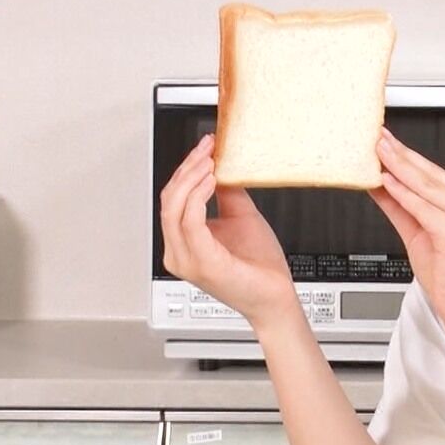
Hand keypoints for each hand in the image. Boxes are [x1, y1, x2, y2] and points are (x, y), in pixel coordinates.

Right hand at [159, 134, 300, 332]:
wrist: (275, 297)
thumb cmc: (259, 268)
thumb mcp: (241, 217)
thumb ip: (227, 193)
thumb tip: (221, 166)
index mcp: (183, 243)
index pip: (173, 199)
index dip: (186, 169)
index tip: (204, 147)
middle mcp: (179, 253)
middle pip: (169, 200)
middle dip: (187, 168)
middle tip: (206, 148)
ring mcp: (187, 260)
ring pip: (174, 208)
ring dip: (191, 178)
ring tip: (210, 162)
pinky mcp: (203, 262)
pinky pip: (191, 221)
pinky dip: (199, 196)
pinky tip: (213, 181)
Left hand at [369, 126, 444, 330]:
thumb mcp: (422, 236)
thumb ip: (402, 208)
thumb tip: (380, 185)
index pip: (439, 176)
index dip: (412, 158)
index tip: (391, 145)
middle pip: (433, 176)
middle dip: (403, 155)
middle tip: (380, 139)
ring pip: (429, 187)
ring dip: (400, 167)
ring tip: (380, 153)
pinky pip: (425, 209)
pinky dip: (404, 194)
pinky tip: (388, 182)